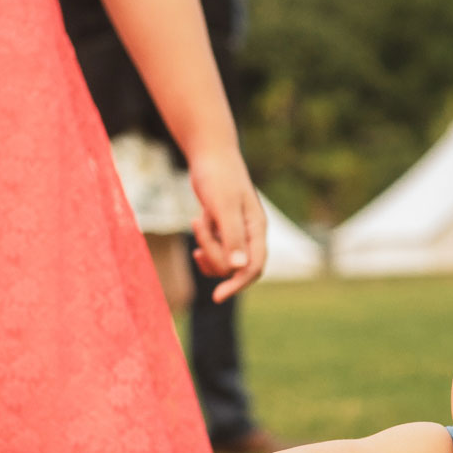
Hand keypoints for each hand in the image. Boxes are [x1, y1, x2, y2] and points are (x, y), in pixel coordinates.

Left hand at [188, 147, 267, 301]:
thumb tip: (239, 269)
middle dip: (212, 252)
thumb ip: (232, 237)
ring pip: (224, 261)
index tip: (217, 296)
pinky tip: (195, 247)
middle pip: (234, 265)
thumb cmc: (218, 177)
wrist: (210, 155)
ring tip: (198, 221)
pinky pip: (217, 255)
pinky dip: (205, 253)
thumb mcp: (223, 207)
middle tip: (199, 222)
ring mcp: (238, 233)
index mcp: (257, 229)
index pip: (254, 267)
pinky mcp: (225, 230)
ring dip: (207, 249)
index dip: (238, 284)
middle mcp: (251, 234)